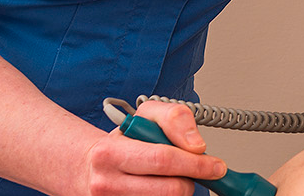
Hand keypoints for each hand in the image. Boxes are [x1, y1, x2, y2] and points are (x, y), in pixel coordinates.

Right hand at [73, 100, 227, 194]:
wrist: (88, 168)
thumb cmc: (122, 141)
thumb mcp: (145, 116)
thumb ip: (175, 118)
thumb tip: (196, 145)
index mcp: (110, 153)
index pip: (164, 160)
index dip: (196, 164)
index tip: (216, 166)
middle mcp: (106, 183)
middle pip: (170, 189)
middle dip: (191, 179)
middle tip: (196, 171)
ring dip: (179, 191)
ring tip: (170, 177)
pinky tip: (160, 188)